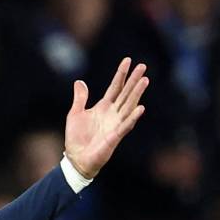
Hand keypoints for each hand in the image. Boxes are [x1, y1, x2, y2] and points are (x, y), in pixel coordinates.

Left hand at [65, 57, 148, 177]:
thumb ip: (80, 98)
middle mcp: (112, 113)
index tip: (128, 60)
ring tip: (144, 80)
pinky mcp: (115, 136)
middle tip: (143, 66)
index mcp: (103, 107)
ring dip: (137, 93)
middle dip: (133, 80)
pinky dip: (133, 117)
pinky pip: (126, 125)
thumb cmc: (76, 138)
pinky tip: (140, 108)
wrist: (76, 158)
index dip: (121, 74)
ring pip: (129, 105)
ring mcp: (115, 124)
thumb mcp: (75, 114)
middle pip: (126, 93)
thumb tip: (79, 82)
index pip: (115, 87)